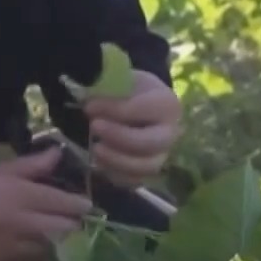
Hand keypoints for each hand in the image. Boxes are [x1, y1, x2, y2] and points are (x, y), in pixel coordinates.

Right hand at [0, 148, 95, 260]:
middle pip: (66, 229)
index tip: (87, 206)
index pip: (62, 202)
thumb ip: (29, 165)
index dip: (80, 205)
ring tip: (72, 241)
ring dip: (67, 246)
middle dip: (78, 227)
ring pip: (57, 252)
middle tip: (82, 224)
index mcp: (17, 195)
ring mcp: (16, 250)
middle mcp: (21, 223)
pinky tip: (51, 255)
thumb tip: (58, 153)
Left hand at [82, 69, 182, 187]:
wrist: (137, 103)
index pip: (144, 109)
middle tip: (93, 126)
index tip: (89, 106)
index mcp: (167, 104)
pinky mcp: (148, 171)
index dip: (115, 109)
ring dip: (115, 159)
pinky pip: (134, 181)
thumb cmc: (128, 90)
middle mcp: (171, 132)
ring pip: (144, 167)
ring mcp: (162, 154)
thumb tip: (89, 99)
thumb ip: (108, 88)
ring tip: (94, 148)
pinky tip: (98, 161)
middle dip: (118, 137)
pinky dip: (114, 173)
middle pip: (149, 143)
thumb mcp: (120, 80)